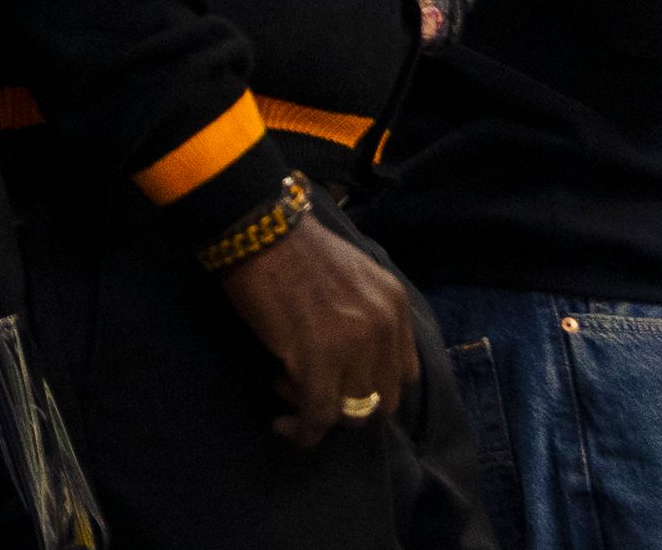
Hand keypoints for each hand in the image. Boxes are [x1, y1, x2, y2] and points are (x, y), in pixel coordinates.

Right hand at [214, 207, 418, 448]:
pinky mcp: (317, 361)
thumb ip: (367, 313)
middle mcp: (383, 328)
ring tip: (286, 388)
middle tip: (310, 386)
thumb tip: (354, 358)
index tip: (342, 381)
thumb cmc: (295, 248)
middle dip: (348, 404)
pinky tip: (283, 427)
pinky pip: (318, 416)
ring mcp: (353, 346)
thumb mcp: (355, 275)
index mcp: (394, 305)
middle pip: (382, 399)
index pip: (403, 372)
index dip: (372, 385)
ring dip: (319, 412)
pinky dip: (302, 431)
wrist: (258, 230)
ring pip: (352, 413)